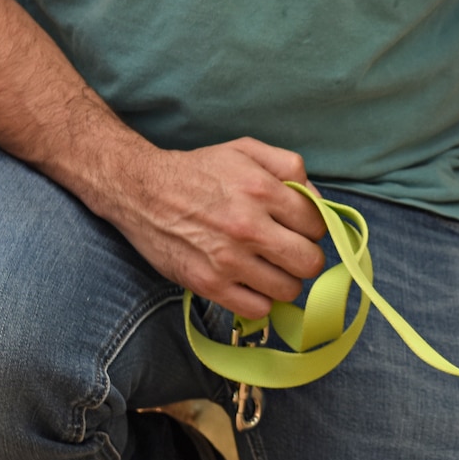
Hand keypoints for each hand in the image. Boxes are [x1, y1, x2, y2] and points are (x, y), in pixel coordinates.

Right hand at [99, 137, 327, 317]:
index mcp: (261, 190)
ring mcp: (228, 260)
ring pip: (288, 290)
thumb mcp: (246, 150)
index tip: (295, 227)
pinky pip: (258, 309)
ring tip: (266, 266)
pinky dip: (259, 299)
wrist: (140, 190)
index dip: (310, 227)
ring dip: (283, 280)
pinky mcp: (208, 285)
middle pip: (310, 262)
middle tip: (286, 250)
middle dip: (304, 257)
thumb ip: (290, 167)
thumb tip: (318, 201)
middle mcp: (247, 227)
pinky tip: (249, 282)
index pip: (317, 225)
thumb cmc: (198, 170)